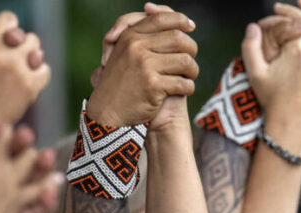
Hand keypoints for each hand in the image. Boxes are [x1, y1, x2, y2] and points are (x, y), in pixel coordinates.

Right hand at [86, 11, 198, 126]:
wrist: (107, 114)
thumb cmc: (119, 83)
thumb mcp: (124, 52)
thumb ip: (140, 31)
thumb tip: (153, 6)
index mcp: (129, 37)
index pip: (161, 18)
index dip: (180, 20)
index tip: (190, 27)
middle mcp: (136, 47)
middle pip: (179, 38)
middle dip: (191, 50)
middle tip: (189, 62)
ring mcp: (144, 66)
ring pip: (185, 60)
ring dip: (192, 70)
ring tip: (189, 77)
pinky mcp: (152, 85)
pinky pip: (183, 82)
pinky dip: (188, 88)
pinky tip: (183, 90)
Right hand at [243, 0, 300, 115]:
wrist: (291, 120)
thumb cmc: (271, 99)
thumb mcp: (255, 73)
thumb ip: (250, 47)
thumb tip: (252, 26)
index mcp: (299, 49)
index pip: (293, 20)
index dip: (282, 13)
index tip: (273, 11)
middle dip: (297, 9)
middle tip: (282, 7)